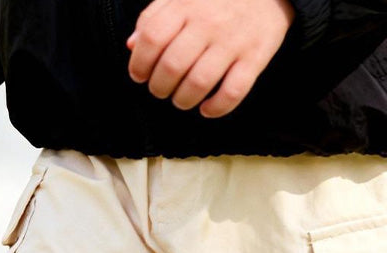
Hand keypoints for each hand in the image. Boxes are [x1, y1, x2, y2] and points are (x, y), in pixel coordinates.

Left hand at [127, 0, 294, 118]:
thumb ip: (154, 17)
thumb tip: (132, 46)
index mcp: (185, 4)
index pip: (151, 38)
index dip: (139, 63)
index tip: (139, 76)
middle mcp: (208, 22)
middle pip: (172, 66)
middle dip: (159, 87)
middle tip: (160, 91)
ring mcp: (232, 42)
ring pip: (199, 83)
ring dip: (183, 100)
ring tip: (181, 100)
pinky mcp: (254, 58)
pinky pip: (233, 92)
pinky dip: (216, 108)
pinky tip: (206, 109)